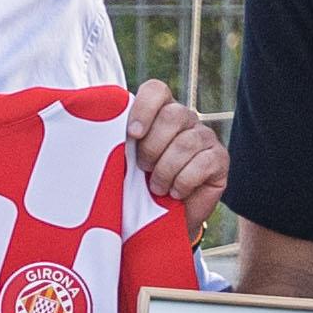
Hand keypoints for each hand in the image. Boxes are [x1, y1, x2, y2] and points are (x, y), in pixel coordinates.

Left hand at [129, 79, 228, 232]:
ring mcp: (205, 137)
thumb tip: (92, 130)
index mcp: (159, 112)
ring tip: (157, 188)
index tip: (133, 134)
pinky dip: (184, 182)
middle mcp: (185, 119)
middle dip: (152, 147)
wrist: (164, 222)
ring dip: (166, 170)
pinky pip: (202, 163)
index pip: (157, 90)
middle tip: (143, 168)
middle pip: (173, 115)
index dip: (144, 109)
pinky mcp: (220, 159)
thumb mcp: (123, 163)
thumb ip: (118, 143)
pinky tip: (176, 192)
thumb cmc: (140, 188)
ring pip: (186, 142)